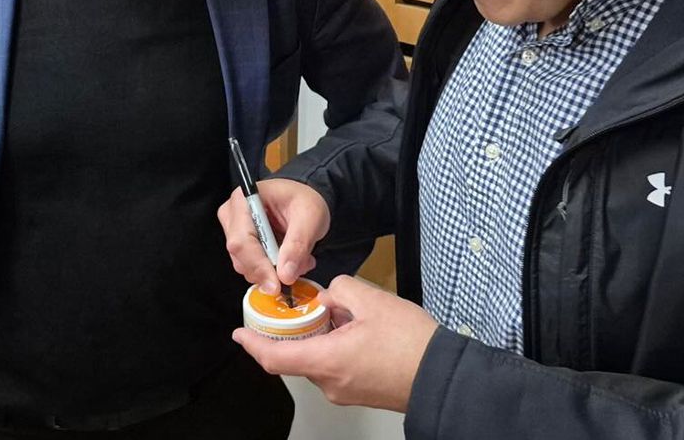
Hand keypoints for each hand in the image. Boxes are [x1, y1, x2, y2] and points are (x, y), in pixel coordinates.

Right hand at [218, 179, 329, 292]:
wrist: (304, 202)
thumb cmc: (304, 200)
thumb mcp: (311, 217)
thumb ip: (298, 244)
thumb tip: (285, 275)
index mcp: (244, 199)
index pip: (242, 240)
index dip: (258, 266)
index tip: (276, 284)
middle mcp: (233, 214)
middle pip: (240, 256)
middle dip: (269, 270)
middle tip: (298, 268)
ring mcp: (233, 230)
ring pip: (245, 265)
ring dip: (273, 271)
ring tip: (298, 260)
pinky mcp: (241, 244)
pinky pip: (251, 266)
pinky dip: (271, 270)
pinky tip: (289, 260)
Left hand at [233, 275, 437, 411]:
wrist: (442, 376)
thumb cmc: (410, 343)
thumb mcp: (372, 300)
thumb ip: (340, 291)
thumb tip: (330, 297)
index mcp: (326, 361)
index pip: (274, 358)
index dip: (253, 345)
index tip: (241, 333)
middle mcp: (330, 383)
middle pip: (297, 356)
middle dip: (297, 331)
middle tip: (307, 307)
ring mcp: (345, 393)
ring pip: (318, 361)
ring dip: (320, 338)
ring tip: (343, 315)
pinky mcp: (359, 393)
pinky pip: (335, 369)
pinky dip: (335, 349)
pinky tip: (356, 332)